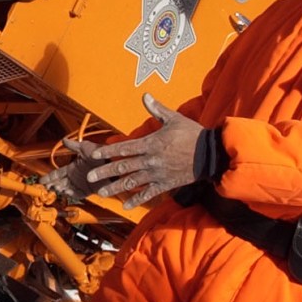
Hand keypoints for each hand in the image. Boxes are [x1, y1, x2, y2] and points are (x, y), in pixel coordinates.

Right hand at [38, 138, 100, 200]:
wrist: (114, 163)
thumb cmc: (101, 153)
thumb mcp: (85, 147)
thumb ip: (73, 145)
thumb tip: (64, 140)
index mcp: (73, 167)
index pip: (57, 173)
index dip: (49, 177)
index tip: (42, 180)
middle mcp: (76, 177)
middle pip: (60, 183)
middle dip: (52, 185)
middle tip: (47, 187)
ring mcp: (82, 184)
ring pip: (67, 190)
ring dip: (61, 190)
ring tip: (57, 188)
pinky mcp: (89, 190)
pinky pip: (78, 194)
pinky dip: (72, 194)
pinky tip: (67, 192)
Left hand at [86, 94, 201, 208]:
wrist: (212, 155)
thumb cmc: (192, 134)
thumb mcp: (174, 118)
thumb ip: (157, 109)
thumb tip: (145, 95)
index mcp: (151, 143)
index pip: (125, 148)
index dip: (108, 151)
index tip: (95, 155)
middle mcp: (151, 160)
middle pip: (124, 167)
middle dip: (105, 172)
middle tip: (90, 177)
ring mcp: (157, 174)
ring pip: (132, 182)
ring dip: (115, 188)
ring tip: (101, 193)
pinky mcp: (165, 184)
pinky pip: (148, 193)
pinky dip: (136, 199)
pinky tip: (125, 205)